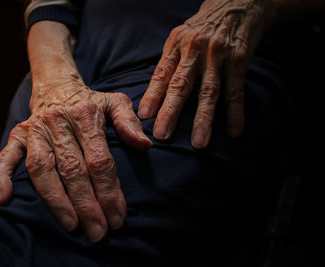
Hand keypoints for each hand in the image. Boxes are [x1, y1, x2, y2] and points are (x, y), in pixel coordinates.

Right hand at [0, 82, 151, 241]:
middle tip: (98, 232)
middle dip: (86, 204)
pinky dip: (1, 177)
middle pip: (72, 169)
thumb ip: (129, 122)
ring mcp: (35, 129)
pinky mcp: (17, 134)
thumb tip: (145, 145)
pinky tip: (4, 200)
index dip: (109, 191)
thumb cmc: (90, 101)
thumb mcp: (115, 102)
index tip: (117, 216)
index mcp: (85, 114)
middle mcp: (58, 122)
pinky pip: (5, 156)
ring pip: (42, 169)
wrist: (57, 85)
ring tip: (70, 225)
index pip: (99, 160)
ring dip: (55, 200)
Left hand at [138, 0, 275, 147]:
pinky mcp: (239, 59)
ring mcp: (217, 55)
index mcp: (176, 45)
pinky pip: (236, 90)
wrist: (237, 2)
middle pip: (181, 86)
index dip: (152, 96)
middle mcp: (195, 50)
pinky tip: (234, 131)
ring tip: (198, 144)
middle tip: (162, 136)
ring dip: (203, 120)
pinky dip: (235, 112)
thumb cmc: (203, 26)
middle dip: (170, 113)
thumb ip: (170, 62)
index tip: (143, 117)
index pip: (161, 75)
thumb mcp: (181, 37)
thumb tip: (154, 94)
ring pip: (208, 92)